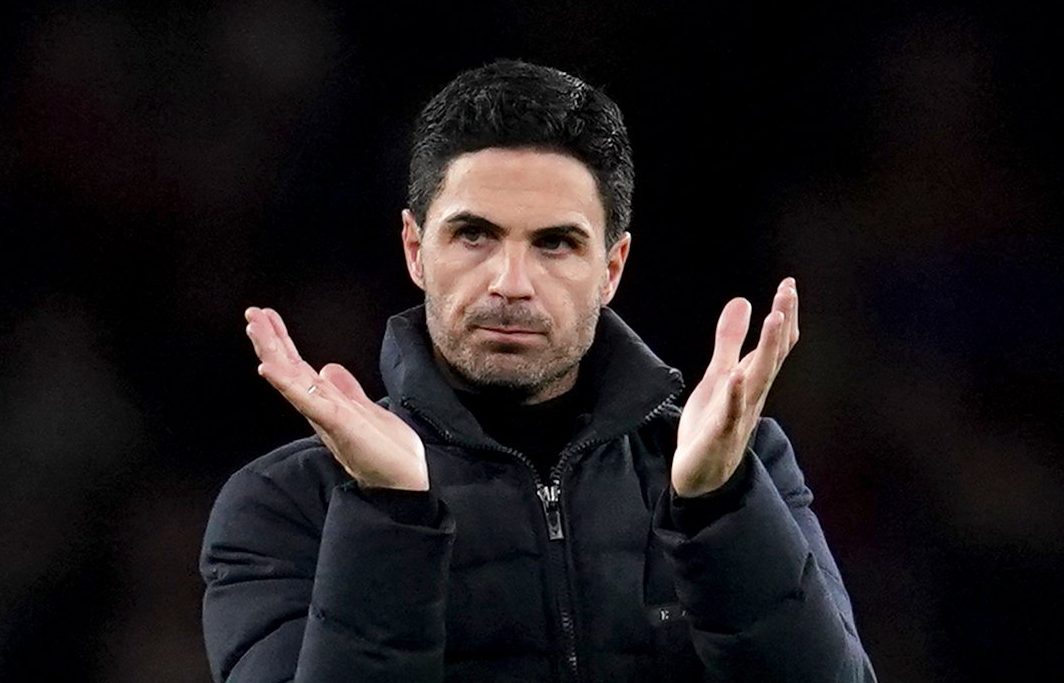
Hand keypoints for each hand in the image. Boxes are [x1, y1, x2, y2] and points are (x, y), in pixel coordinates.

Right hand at [244, 306, 428, 490]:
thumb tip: (328, 368)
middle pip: (289, 369)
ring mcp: (326, 417)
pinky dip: (287, 384)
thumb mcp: (364, 409)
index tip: (265, 316)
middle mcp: (320, 409)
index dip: (281, 342)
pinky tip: (269, 369)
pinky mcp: (339, 425)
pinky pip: (309, 401)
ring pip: (292, 380)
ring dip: (272, 353)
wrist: (405, 481)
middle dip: (269, 340)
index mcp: (325, 403)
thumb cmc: (387, 450)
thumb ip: (345, 390)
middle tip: (251, 312)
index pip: (297, 367)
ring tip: (255, 328)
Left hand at [671, 278, 798, 496]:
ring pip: (758, 379)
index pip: (774, 344)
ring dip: (767, 349)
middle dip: (781, 322)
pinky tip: (736, 375)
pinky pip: (730, 412)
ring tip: (774, 318)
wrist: (699, 477)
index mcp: (752, 379)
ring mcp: (739, 414)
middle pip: (772, 355)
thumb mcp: (718, 375)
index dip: (783, 315)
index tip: (789, 284)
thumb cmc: (711, 424)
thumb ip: (729, 341)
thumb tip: (743, 301)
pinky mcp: (720, 433)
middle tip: (788, 292)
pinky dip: (735, 395)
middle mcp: (752, 395)